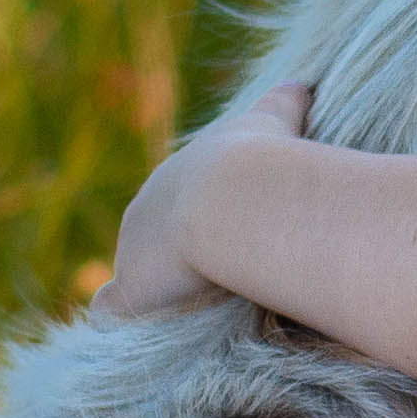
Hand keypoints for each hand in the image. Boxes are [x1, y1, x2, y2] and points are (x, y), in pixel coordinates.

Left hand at [104, 82, 311, 316]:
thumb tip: (303, 83)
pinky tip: (134, 335)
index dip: (198, 213)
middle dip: (172, 253)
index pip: (178, 196)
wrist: (237, 198)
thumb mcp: (276, 118)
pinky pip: (113, 312)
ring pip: (136, 273)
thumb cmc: (265, 160)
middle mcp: (146, 208)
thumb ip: (287, 101)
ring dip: (155, 290)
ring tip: (181, 313)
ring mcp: (134, 252)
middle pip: (151, 234)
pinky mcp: (133, 292)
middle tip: (207, 277)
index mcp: (176, 175)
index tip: (216, 228)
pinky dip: (120, 321)